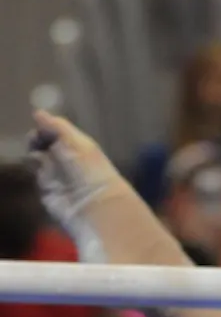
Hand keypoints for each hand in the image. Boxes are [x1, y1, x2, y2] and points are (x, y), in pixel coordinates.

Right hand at [28, 110, 125, 262]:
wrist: (91, 203)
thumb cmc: (88, 169)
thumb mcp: (75, 142)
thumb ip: (56, 127)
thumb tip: (38, 112)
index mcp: (79, 144)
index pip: (57, 130)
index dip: (47, 126)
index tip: (40, 125)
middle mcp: (67, 157)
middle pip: (44, 141)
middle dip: (37, 138)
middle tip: (36, 140)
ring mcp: (55, 171)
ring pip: (36, 155)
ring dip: (34, 151)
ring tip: (38, 154)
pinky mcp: (46, 185)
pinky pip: (35, 171)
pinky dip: (33, 165)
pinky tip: (36, 164)